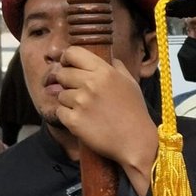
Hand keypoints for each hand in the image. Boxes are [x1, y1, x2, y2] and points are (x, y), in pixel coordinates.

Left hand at [54, 46, 157, 193]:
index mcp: (105, 72)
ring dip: (69, 101)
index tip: (68, 66)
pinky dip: (68, 116)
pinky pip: (60, 111)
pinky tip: (83, 120)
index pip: (73, 53)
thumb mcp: (131, 83)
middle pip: (62, 74)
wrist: (135, 142)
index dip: (67, 59)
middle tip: (79, 92)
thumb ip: (118, 67)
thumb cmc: (135, 113)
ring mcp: (81, 103)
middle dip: (67, 82)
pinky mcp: (74, 121)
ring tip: (87, 110)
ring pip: (60, 94)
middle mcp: (91, 84)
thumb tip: (109, 58)